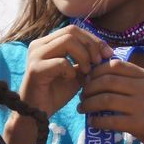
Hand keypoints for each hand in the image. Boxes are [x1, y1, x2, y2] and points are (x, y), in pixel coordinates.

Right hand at [3, 26, 111, 143]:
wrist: (37, 113)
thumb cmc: (55, 93)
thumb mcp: (76, 74)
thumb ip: (87, 61)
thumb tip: (107, 52)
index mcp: (47, 43)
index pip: (74, 30)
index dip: (93, 39)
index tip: (108, 54)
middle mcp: (39, 45)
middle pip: (71, 31)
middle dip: (91, 45)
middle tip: (99, 62)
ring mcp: (35, 55)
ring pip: (67, 41)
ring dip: (83, 56)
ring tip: (87, 71)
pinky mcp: (35, 69)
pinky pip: (61, 62)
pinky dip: (71, 70)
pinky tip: (70, 79)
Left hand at [78, 59, 143, 143]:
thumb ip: (130, 80)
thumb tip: (99, 75)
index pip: (116, 65)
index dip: (97, 70)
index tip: (87, 78)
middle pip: (108, 81)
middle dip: (89, 87)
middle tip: (82, 95)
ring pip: (106, 100)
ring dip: (89, 104)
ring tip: (82, 108)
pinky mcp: (140, 124)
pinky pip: (111, 120)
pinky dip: (97, 121)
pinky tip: (92, 123)